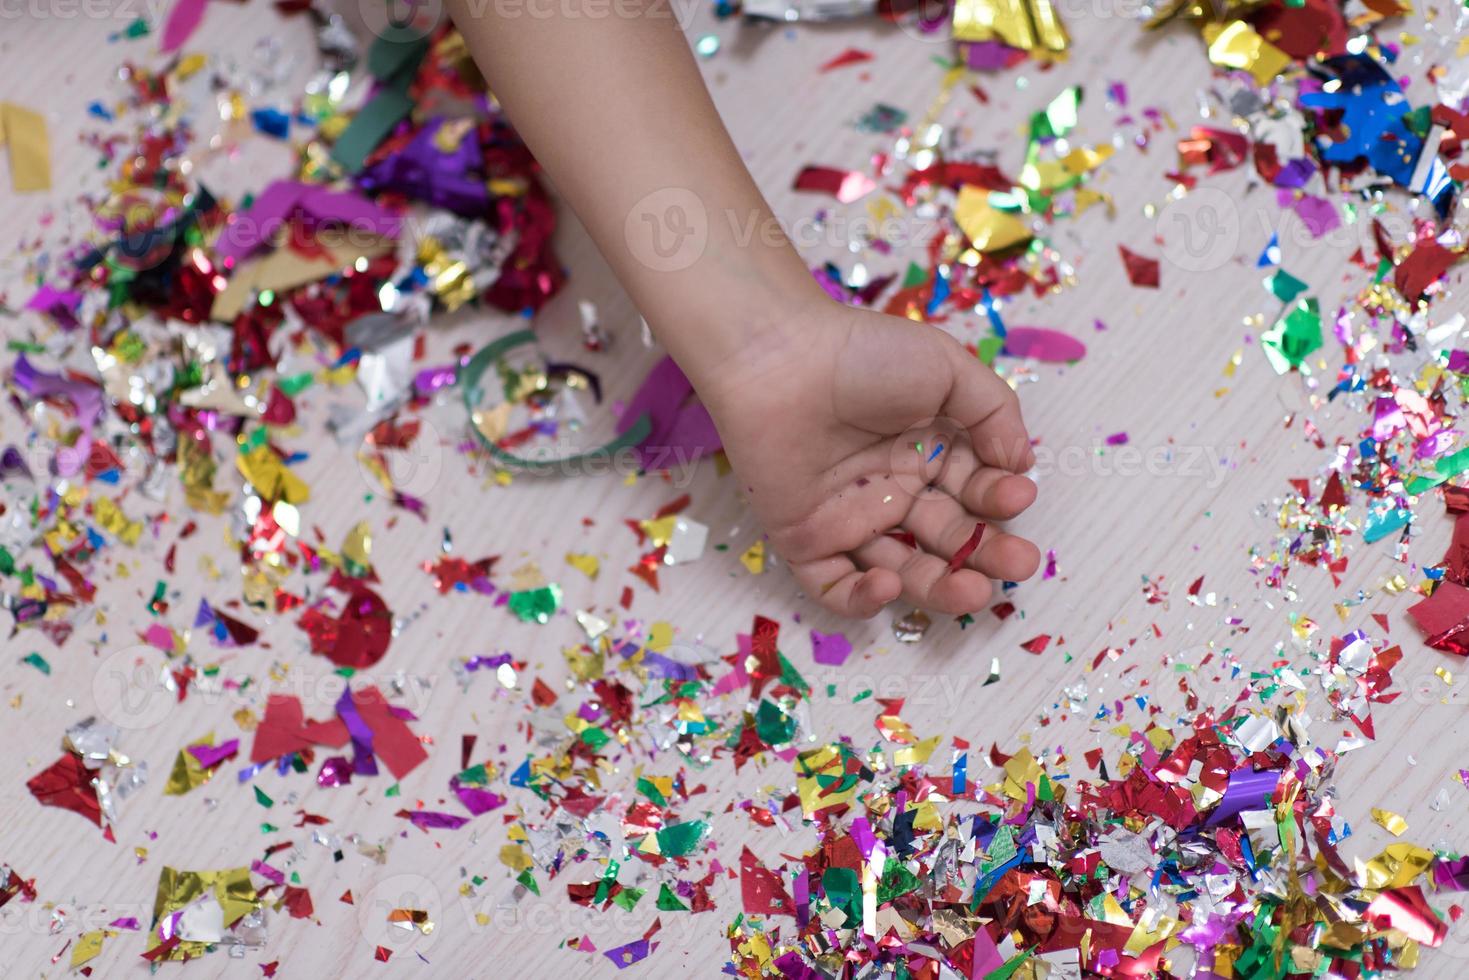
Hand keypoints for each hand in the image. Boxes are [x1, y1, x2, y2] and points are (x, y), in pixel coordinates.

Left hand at [697, 297, 1040, 618]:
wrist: (778, 357)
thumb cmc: (861, 354)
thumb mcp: (946, 367)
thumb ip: (994, 412)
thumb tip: (1022, 463)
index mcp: (927, 451)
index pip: (974, 492)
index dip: (998, 500)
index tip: (1016, 495)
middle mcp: (893, 490)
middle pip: (947, 539)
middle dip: (986, 556)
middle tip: (1018, 565)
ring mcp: (850, 519)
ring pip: (902, 571)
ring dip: (941, 588)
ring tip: (974, 591)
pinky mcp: (805, 539)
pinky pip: (835, 585)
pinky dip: (863, 598)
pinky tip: (891, 585)